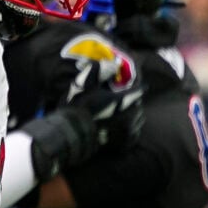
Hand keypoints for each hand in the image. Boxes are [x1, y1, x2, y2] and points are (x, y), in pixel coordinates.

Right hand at [27, 65, 144, 181]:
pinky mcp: (124, 143)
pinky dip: (130, 131)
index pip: (138, 90)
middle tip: (122, 102)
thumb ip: (98, 70)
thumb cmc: (76, 108)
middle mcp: (129, 115)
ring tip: (121, 115)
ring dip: (132, 116)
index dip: (134, 88)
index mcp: (122, 100)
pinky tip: (121, 129)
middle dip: (132, 102)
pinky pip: (134, 135)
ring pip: (138, 120)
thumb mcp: (83, 85)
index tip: (128, 88)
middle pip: (138, 105)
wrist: (68, 135)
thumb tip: (114, 64)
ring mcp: (127, 130)